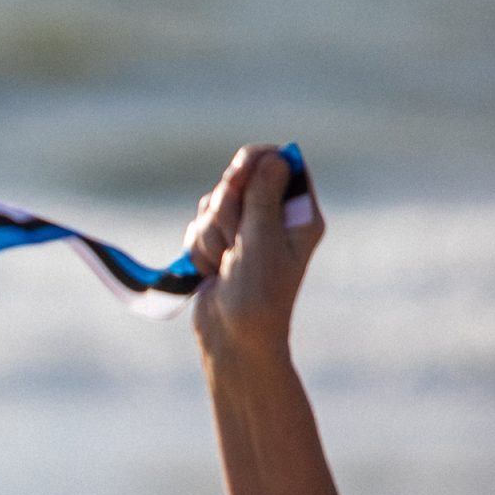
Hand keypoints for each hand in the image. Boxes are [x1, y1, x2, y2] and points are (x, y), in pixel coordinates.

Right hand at [187, 142, 324, 365]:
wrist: (233, 339)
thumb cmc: (257, 296)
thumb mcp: (262, 241)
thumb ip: (264, 196)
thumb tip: (274, 156)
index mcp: (297, 214)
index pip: (279, 163)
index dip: (254, 163)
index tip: (238, 176)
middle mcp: (273, 217)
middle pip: (238, 180)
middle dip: (226, 208)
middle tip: (233, 240)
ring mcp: (244, 231)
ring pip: (212, 204)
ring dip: (211, 234)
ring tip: (223, 264)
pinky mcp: (218, 245)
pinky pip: (197, 226)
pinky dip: (199, 248)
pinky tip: (211, 272)